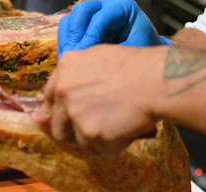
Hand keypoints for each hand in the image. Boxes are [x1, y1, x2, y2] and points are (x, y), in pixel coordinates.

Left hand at [32, 44, 166, 153]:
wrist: (156, 79)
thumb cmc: (135, 65)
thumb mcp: (99, 56)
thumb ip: (76, 74)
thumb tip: (53, 103)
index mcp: (66, 67)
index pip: (50, 96)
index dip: (60, 108)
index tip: (70, 114)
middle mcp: (64, 90)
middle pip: (58, 124)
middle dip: (74, 129)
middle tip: (97, 126)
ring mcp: (75, 113)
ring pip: (76, 140)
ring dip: (93, 138)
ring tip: (116, 125)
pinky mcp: (91, 133)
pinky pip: (97, 149)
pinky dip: (111, 144)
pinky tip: (126, 129)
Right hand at [57, 0, 170, 56]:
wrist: (145, 51)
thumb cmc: (143, 49)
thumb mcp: (134, 51)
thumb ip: (114, 53)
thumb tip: (88, 60)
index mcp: (124, 7)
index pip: (101, 16)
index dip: (90, 35)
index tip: (83, 54)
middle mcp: (107, 5)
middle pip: (82, 10)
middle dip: (76, 33)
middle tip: (73, 54)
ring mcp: (94, 12)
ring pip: (72, 17)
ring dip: (68, 38)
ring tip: (69, 58)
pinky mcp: (85, 23)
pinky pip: (68, 28)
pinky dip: (65, 42)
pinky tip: (68, 59)